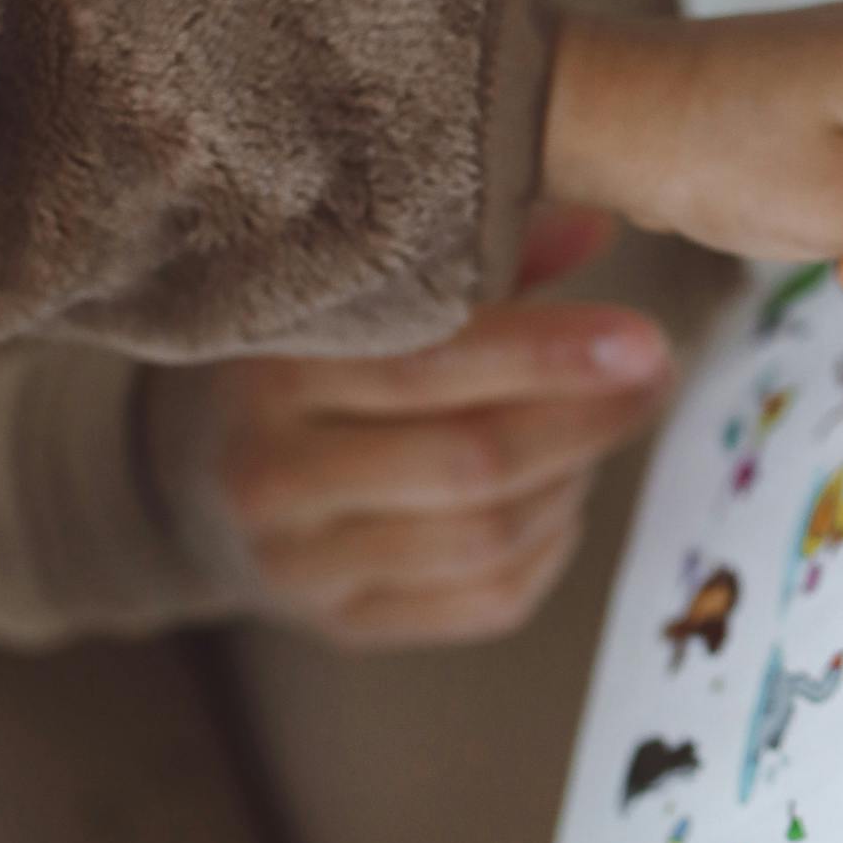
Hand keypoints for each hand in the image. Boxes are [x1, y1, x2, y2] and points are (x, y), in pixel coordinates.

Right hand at [172, 214, 671, 648]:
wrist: (186, 471)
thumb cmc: (297, 353)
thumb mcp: (355, 289)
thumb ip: (473, 257)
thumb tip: (596, 218)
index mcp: (269, 370)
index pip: (426, 368)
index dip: (547, 356)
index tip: (642, 337)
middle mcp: (272, 475)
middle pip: (470, 464)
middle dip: (586, 420)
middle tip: (655, 374)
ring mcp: (302, 566)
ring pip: (487, 539)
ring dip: (573, 480)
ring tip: (603, 423)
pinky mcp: (344, 624)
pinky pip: (487, 600)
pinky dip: (552, 546)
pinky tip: (564, 493)